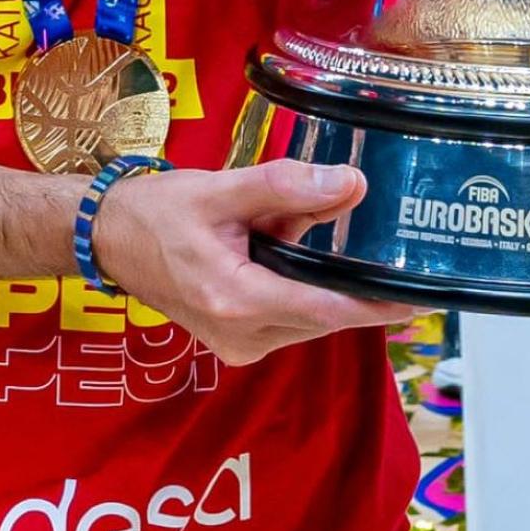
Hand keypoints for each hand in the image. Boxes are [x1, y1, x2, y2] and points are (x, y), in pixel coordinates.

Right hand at [92, 160, 417, 367]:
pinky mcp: (235, 343)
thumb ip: (288, 187)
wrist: (107, 238)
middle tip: (382, 251)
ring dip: (319, 285)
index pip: (327, 310)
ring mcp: (237, 345)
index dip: (378, 307)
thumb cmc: (157, 212)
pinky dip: (300, 292)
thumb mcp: (223, 189)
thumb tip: (352, 185)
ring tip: (295, 235)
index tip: (422, 301)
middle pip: (323, 316)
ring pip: (307, 319)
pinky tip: (280, 253)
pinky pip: (288, 321)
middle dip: (350, 285)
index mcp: (237, 300)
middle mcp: (240, 335)